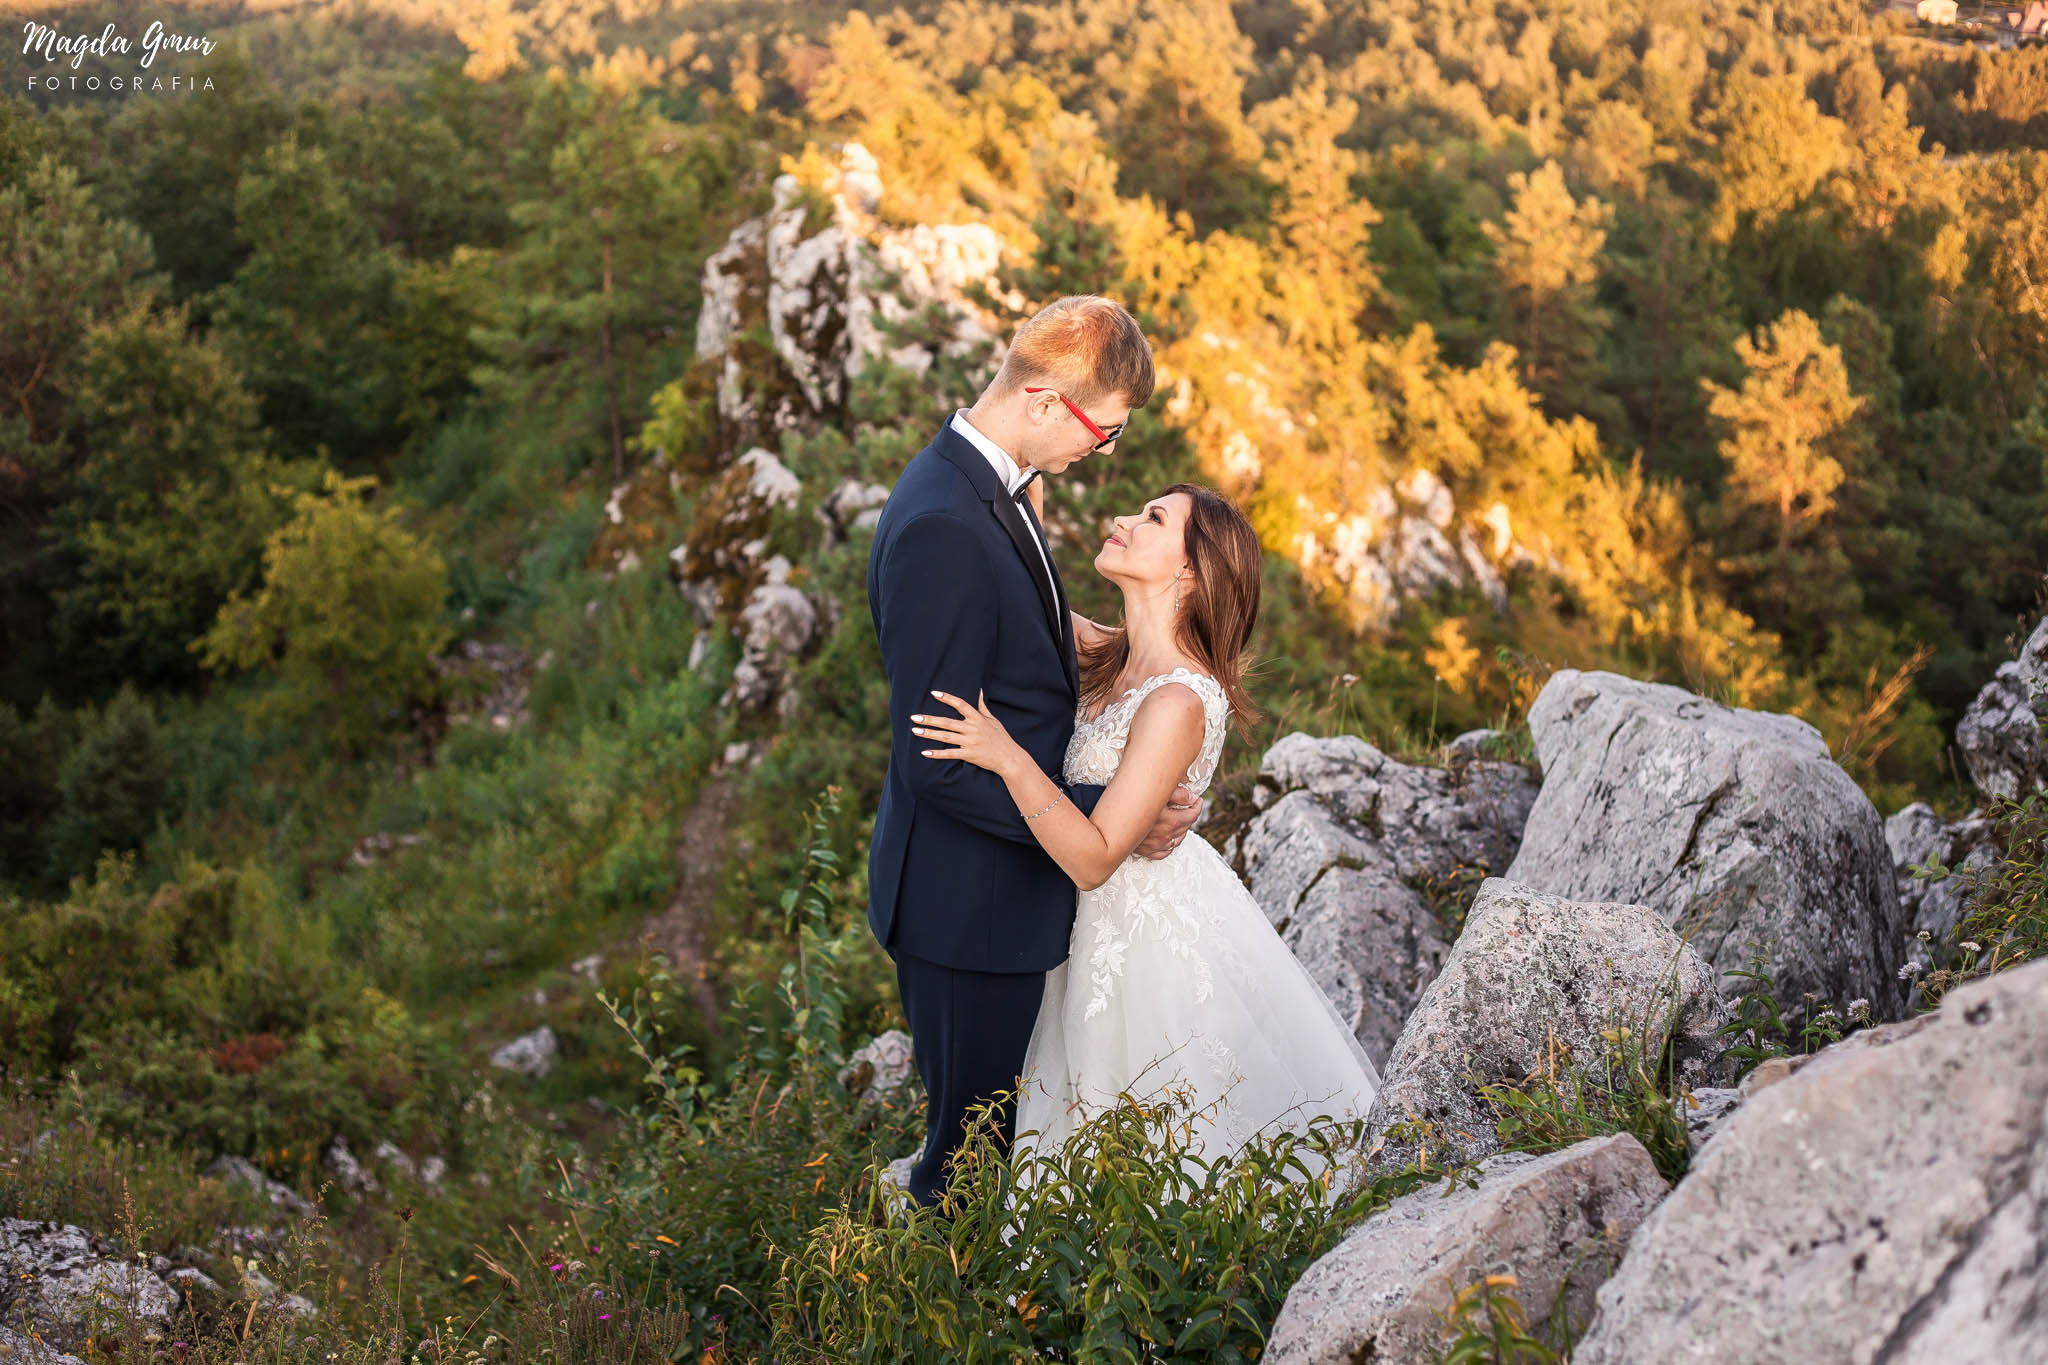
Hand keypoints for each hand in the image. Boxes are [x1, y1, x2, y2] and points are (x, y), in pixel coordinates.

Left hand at [912, 689, 1027, 778]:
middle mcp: (972, 729)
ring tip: (915, 730)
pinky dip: (937, 754)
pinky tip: (925, 752)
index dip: (947, 698)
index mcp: (977, 718)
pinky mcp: (969, 754)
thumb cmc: (1002, 738)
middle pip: (947, 722)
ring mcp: (970, 742)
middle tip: (914, 717)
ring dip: (929, 733)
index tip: (934, 693)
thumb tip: (979, 691)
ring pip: (946, 736)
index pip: (960, 704)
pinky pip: (950, 754)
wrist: (1010, 758)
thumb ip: (983, 707)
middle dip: (930, 719)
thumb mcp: (994, 720)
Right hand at [1133, 784, 1203, 859]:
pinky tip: (1169, 838)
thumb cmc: (1132, 802)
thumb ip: (1178, 794)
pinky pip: (1164, 852)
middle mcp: (1166, 836)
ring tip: (1180, 821)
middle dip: (1190, 816)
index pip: (1192, 815)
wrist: (1110, 822)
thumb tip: (1192, 798)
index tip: (1198, 800)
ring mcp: (1156, 846)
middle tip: (1189, 807)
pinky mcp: (1146, 851)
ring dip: (1181, 830)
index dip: (1198, 806)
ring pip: (1177, 841)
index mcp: (1171, 821)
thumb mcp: (1158, 791)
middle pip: (1186, 827)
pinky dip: (1170, 845)